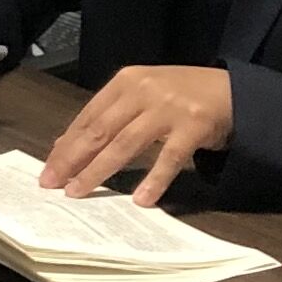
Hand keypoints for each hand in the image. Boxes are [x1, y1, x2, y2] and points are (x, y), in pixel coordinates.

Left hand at [38, 65, 238, 205]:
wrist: (233, 90)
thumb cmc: (181, 96)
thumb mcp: (142, 97)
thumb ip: (109, 116)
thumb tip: (65, 145)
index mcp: (126, 82)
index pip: (88, 117)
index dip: (66, 145)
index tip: (48, 168)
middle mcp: (144, 90)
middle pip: (100, 130)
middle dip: (72, 159)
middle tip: (52, 183)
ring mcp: (169, 107)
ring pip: (125, 143)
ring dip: (99, 170)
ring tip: (79, 192)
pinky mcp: (194, 126)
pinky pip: (170, 157)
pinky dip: (154, 179)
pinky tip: (141, 199)